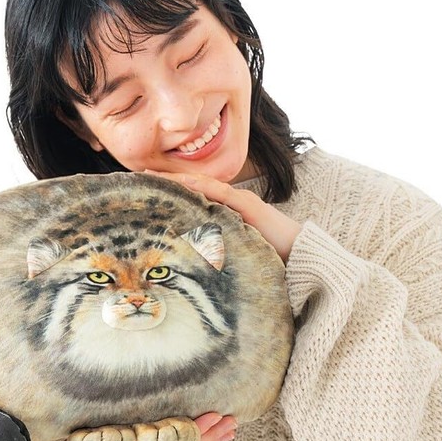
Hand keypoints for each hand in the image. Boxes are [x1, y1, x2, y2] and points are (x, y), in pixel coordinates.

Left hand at [145, 170, 301, 261]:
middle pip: (194, 187)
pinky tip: (185, 183)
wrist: (301, 256)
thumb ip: (215, 252)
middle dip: (167, 181)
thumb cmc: (269, 258)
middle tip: (140, 175)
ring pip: (203, 185)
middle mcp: (230, 203)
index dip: (171, 191)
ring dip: (178, 179)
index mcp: (225, 213)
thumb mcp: (233, 254)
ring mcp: (240, 202)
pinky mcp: (249, 207)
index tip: (147, 189)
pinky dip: (202, 187)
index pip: (193, 197)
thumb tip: (191, 265)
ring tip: (153, 175)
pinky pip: (222, 194)